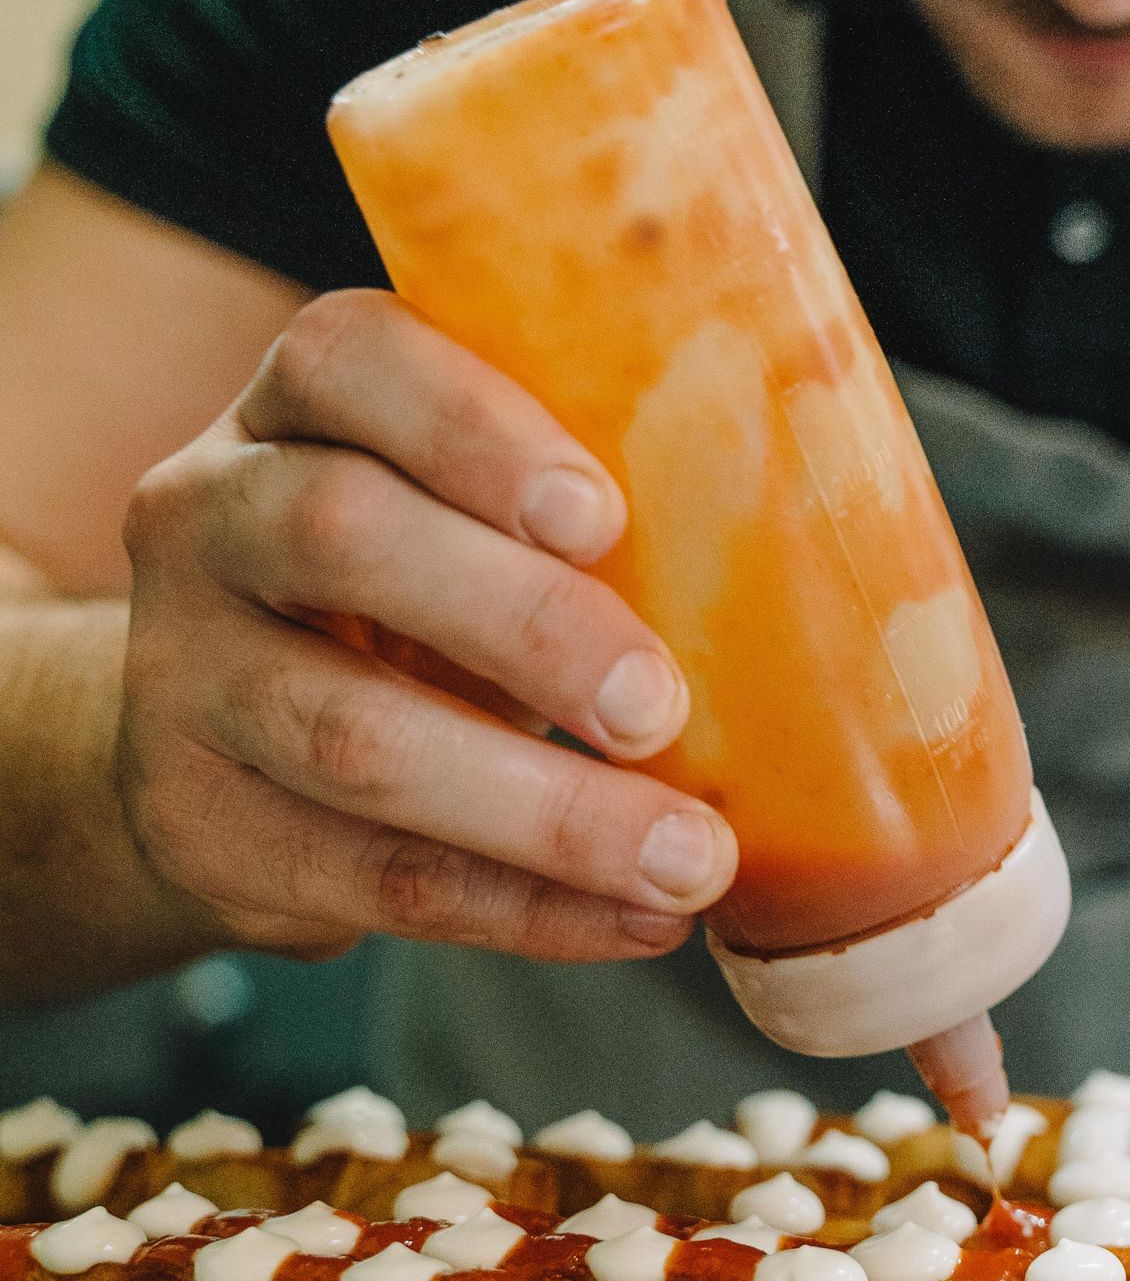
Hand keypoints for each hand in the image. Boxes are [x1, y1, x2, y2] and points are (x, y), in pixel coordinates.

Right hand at [115, 289, 736, 962]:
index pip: (347, 359)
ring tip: (688, 858)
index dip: (470, 427)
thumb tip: (797, 576)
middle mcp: (210, 515)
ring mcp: (181, 673)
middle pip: (340, 536)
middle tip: (661, 703)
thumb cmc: (405, 598)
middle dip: (523, 622)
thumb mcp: (455, 518)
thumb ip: (571, 515)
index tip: (597, 512)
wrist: (216, 735)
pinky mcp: (197, 822)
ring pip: (349, 734)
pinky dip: (519, 909)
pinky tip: (631, 921)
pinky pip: (367, 874)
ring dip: (543, 810)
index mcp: (294, 406)